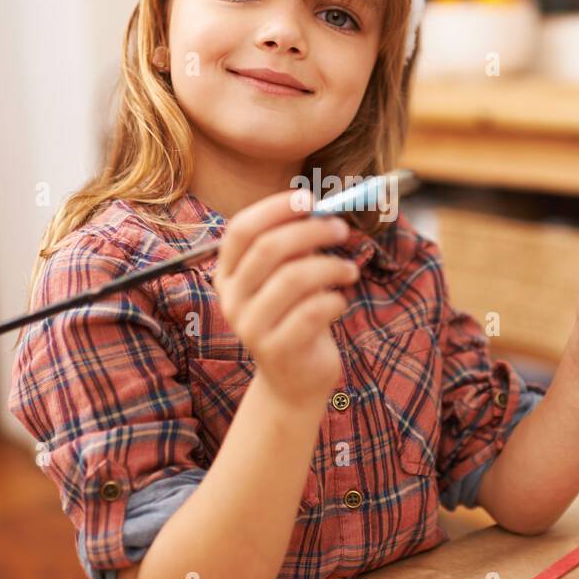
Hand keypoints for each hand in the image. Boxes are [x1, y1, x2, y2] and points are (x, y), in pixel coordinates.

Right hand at [212, 188, 358, 404]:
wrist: (293, 380)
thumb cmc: (294, 316)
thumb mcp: (287, 277)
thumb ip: (295, 247)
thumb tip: (321, 210)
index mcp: (228, 274)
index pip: (242, 230)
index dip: (275, 208)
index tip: (310, 199)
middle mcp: (232, 299)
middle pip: (268, 248)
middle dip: (312, 231)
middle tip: (342, 229)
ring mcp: (250, 327)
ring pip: (294, 278)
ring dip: (331, 266)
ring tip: (350, 271)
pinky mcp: (277, 350)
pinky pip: (313, 311)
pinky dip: (335, 299)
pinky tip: (341, 302)